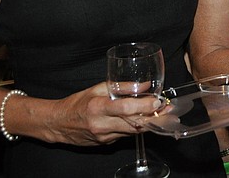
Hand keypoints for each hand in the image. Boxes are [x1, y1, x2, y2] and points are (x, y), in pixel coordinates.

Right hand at [45, 82, 165, 145]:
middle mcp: (102, 124)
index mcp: (98, 107)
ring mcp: (104, 136)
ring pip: (132, 131)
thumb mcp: (97, 88)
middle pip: (133, 124)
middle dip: (154, 117)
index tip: (157, 102)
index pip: (125, 108)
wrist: (59, 124)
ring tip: (164, 114)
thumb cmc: (78, 103)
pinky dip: (136, 127)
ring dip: (149, 123)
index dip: (144, 106)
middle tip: (169, 110)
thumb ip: (122, 87)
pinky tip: (145, 120)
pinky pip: (126, 135)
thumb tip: (145, 85)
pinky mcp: (106, 143)